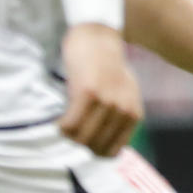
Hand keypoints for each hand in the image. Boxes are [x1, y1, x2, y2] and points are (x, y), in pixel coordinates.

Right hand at [58, 24, 143, 155]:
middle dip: (79, 145)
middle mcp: (122, 110)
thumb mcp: (125, 95)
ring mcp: (106, 102)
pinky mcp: (88, 93)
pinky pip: (69, 124)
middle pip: (94, 147)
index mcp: (133, 114)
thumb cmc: (109, 69)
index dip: (94, 152)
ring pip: (80, 138)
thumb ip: (121, 118)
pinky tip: (59, 120)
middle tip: (70, 134)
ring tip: (64, 126)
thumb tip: (109, 149)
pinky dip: (61, 127)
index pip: (112, 152)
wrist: (98, 39)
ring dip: (68, 136)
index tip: (83, 144)